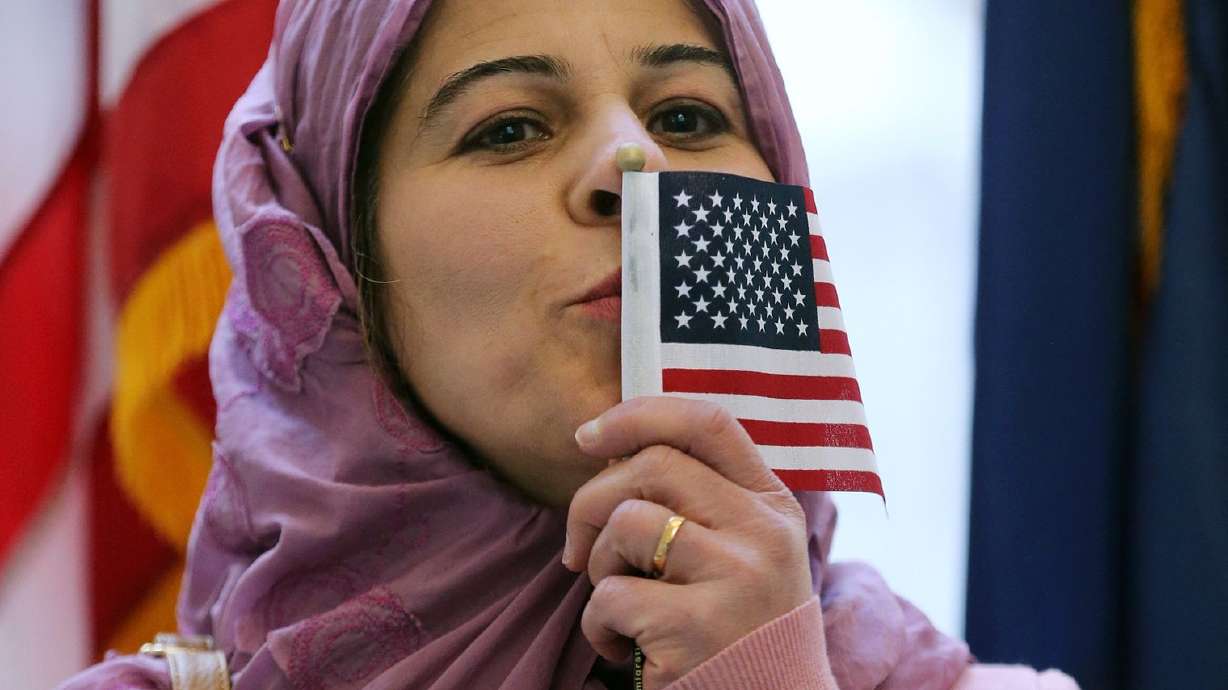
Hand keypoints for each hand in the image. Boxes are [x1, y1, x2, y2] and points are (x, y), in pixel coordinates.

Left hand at [564, 396, 814, 688]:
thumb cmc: (736, 628)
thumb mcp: (741, 552)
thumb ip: (698, 499)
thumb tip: (609, 449)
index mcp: (773, 505)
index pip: (708, 423)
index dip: (639, 414)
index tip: (588, 435)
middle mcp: (764, 533)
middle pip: (653, 465)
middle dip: (592, 500)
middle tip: (579, 548)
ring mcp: (737, 578)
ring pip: (626, 524)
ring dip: (597, 565)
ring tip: (617, 600)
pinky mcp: (698, 628)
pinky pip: (611, 595)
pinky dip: (597, 624)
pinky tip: (621, 646)